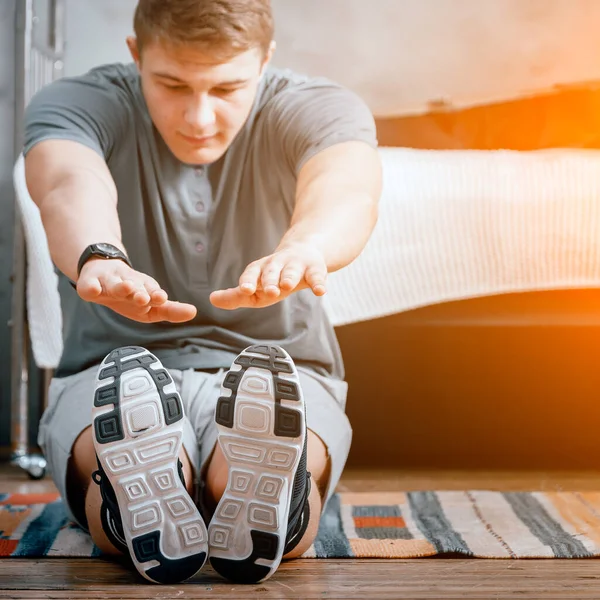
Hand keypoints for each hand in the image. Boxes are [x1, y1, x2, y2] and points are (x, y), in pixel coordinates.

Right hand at [76, 258, 196, 322]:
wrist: (102, 270)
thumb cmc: (131, 293)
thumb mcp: (151, 305)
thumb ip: (171, 310)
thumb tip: (194, 312)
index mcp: (144, 290)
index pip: (153, 294)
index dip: (157, 296)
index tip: (162, 297)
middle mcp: (128, 284)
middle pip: (135, 288)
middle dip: (140, 292)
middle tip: (144, 298)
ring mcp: (109, 283)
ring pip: (115, 285)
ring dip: (121, 287)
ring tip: (126, 288)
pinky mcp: (91, 283)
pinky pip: (88, 287)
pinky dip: (91, 288)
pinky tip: (95, 291)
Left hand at [210, 243, 326, 309]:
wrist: (304, 253)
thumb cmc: (275, 277)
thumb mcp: (256, 287)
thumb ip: (235, 296)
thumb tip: (212, 299)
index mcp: (260, 269)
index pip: (251, 273)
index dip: (248, 281)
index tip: (244, 289)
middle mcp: (277, 264)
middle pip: (271, 271)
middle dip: (269, 280)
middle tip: (269, 290)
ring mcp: (296, 265)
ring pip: (292, 271)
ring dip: (289, 277)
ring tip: (287, 285)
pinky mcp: (314, 268)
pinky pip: (317, 276)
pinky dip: (319, 283)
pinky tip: (320, 292)